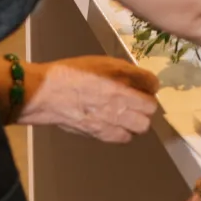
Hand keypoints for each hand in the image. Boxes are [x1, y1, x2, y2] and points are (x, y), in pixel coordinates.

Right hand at [21, 55, 158, 141]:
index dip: (150, 85)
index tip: (145, 85)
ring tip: (127, 114)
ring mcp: (112, 122)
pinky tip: (115, 123)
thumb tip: (144, 80)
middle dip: (146, 104)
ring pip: (141, 127)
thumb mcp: (103, 63)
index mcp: (120, 82)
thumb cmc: (73, 72)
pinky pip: (124, 138)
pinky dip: (124, 132)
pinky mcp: (101, 135)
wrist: (48, 94)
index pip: (152, 85)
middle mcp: (120, 104)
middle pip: (150, 110)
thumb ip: (126, 71)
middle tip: (137, 100)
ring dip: (137, 120)